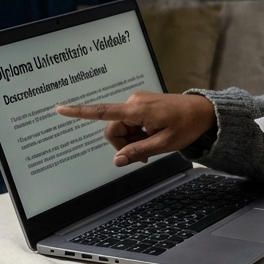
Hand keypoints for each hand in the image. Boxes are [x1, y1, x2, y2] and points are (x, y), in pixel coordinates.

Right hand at [55, 92, 215, 165]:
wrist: (204, 111)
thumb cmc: (187, 126)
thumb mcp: (164, 144)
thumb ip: (139, 151)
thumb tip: (117, 162)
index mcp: (137, 110)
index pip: (103, 112)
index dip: (79, 112)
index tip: (60, 109)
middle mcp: (133, 102)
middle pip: (113, 130)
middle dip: (124, 145)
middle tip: (144, 156)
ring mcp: (137, 102)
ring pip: (121, 128)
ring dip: (132, 140)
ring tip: (152, 144)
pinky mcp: (141, 104)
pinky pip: (130, 123)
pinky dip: (136, 134)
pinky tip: (151, 137)